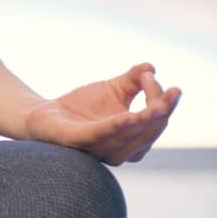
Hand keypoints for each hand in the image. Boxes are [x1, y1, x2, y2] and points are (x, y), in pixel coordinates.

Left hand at [24, 62, 181, 165]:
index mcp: (132, 139)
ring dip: (145, 122)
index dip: (163, 102)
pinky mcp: (78, 142)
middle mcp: (119, 150)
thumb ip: (134, 79)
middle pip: (147, 132)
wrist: (44, 114)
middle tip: (172, 93)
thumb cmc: (82, 106)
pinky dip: (116, 127)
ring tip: (158, 106)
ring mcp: (98, 149)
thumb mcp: (113, 88)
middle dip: (161, 113)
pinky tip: (128, 117)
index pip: (155, 122)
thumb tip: (151, 67)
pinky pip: (100, 136)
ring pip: (129, 138)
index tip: (159, 79)